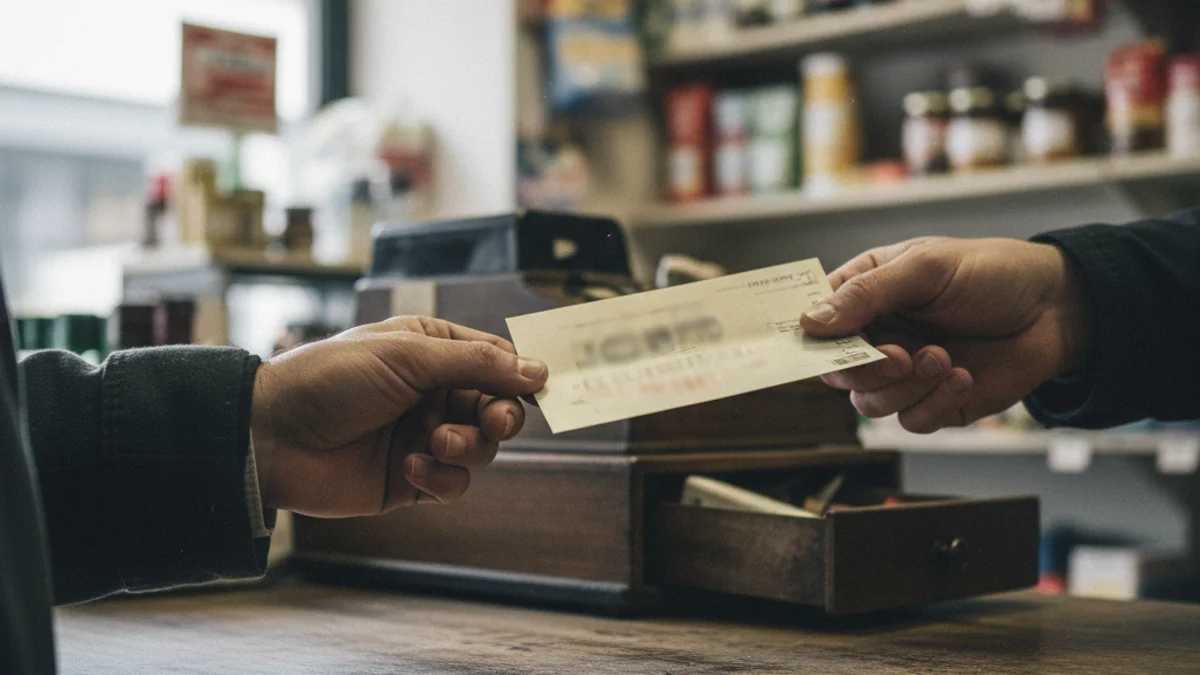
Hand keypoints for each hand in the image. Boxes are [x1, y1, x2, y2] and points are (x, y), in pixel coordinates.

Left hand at [249, 317, 547, 516]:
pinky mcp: (411, 480)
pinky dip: (442, 478)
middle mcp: (432, 392)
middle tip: (492, 422)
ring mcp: (423, 437)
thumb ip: (477, 363)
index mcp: (431, 350)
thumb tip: (538, 370)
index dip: (518, 375)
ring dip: (468, 446)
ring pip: (481, 448)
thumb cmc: (330, 380)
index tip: (536, 387)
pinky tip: (412, 467)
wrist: (271, 437)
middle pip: (497, 406)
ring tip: (436, 443)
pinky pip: (454, 484)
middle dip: (499, 415)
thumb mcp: (407, 356)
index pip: (495, 360)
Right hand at [799, 237, 1091, 433]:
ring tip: (943, 359)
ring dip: (904, 387)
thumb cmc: (992, 273)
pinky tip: (962, 376)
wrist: (1059, 308)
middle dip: (865, 371)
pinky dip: (933, 404)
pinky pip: (911, 421)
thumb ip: (867, 294)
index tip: (813, 345)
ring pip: (869, 404)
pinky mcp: (935, 402)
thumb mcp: (926, 268)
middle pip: (836, 372)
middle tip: (899, 357)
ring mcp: (904, 373)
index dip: (807, 337)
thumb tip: (810, 322)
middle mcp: (879, 336)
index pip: (816, 321)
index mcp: (866, 295)